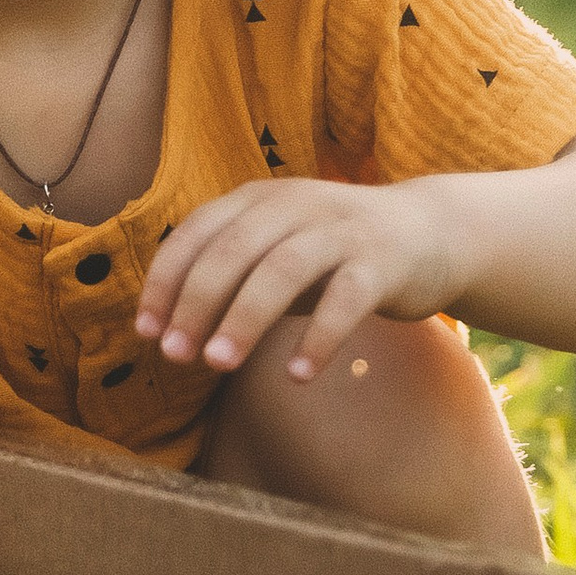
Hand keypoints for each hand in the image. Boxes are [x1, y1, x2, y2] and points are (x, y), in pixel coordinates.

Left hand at [136, 174, 466, 381]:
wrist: (428, 234)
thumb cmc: (333, 254)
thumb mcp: (275, 254)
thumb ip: (230, 282)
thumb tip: (169, 332)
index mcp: (257, 200)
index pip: (196, 235)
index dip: (166, 283)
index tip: (147, 332)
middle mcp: (294, 204)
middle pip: (232, 251)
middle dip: (196, 304)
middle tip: (177, 356)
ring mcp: (340, 229)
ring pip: (282, 270)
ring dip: (244, 319)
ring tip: (220, 365)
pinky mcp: (382, 261)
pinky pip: (346, 300)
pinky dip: (319, 338)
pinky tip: (297, 375)